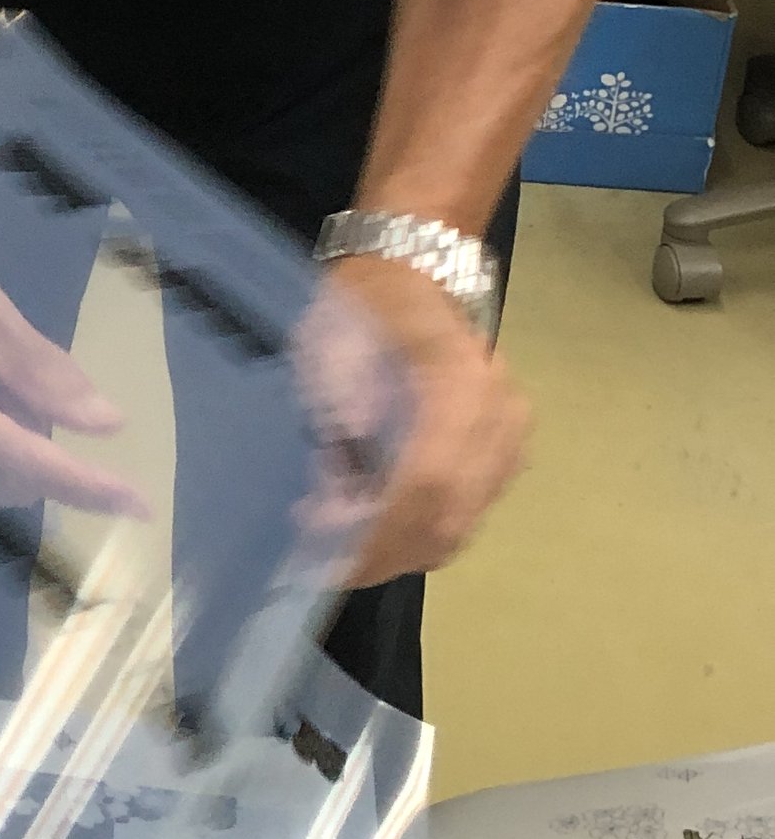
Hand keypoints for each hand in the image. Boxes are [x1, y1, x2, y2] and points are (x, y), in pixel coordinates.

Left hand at [325, 253, 527, 587]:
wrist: (412, 274)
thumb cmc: (360, 307)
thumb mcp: (327, 347)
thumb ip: (336, 416)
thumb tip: (340, 492)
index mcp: (457, 381)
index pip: (427, 484)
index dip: (380, 535)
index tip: (329, 562)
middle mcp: (499, 412)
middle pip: (451, 518)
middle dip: (385, 554)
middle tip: (325, 564)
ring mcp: (512, 432)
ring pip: (461, 522)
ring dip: (401, 544)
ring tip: (342, 534)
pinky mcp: (509, 448)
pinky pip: (468, 508)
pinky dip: (421, 525)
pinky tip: (375, 512)